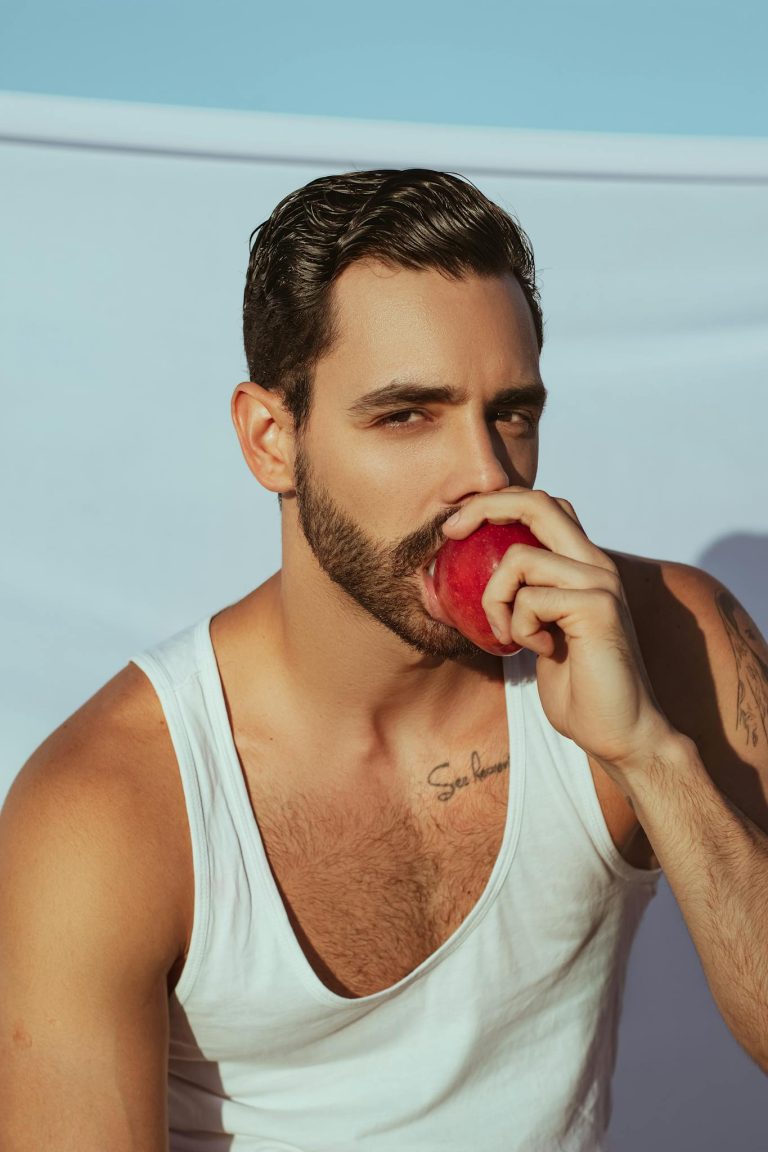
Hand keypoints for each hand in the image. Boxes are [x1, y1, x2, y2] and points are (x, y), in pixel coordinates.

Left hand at [441, 487, 677, 776]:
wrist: (620, 732)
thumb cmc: (577, 689)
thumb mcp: (537, 631)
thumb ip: (521, 598)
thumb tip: (460, 577)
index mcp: (582, 564)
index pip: (542, 505)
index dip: (496, 502)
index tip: (455, 526)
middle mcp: (595, 563)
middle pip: (535, 503)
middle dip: (483, 507)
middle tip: (449, 531)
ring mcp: (600, 582)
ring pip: (518, 557)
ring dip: (495, 600)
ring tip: (508, 636)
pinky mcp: (598, 606)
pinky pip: (530, 600)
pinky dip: (519, 628)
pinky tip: (541, 651)